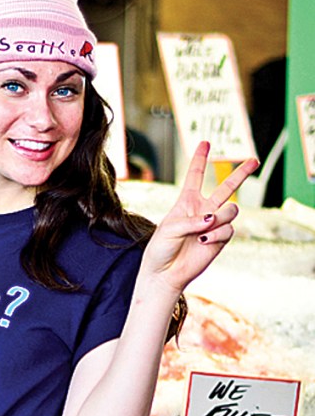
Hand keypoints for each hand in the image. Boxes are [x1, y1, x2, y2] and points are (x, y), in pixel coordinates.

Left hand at [141, 141, 258, 295]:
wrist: (166, 273)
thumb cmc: (161, 248)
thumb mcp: (169, 229)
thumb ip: (191, 220)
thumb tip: (212, 220)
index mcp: (187, 202)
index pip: (195, 176)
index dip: (200, 159)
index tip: (205, 143)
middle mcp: (203, 210)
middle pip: (227, 187)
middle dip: (241, 173)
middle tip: (254, 160)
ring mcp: (214, 224)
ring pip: (232, 209)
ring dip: (220, 217)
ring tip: (205, 229)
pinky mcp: (221, 239)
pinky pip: (228, 229)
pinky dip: (216, 234)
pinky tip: (203, 241)